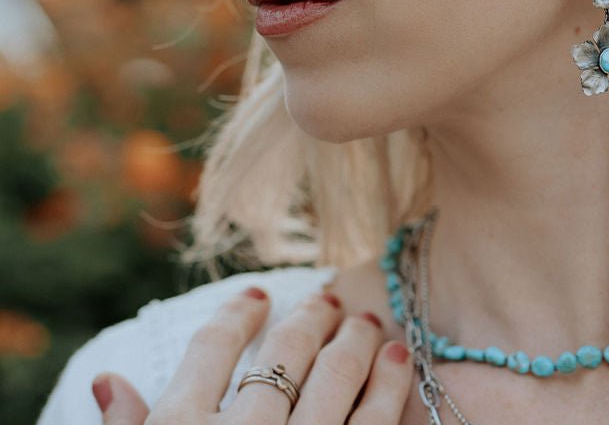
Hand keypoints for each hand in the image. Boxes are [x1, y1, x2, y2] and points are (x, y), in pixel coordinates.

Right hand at [91, 284, 412, 423]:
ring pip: (334, 375)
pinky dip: (390, 384)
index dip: (238, 315)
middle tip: (327, 301)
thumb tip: (109, 380)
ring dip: (354, 340)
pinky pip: (375, 421)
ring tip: (366, 322)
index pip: (212, 349)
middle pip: (282, 353)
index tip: (259, 297)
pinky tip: (397, 359)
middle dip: (308, 319)